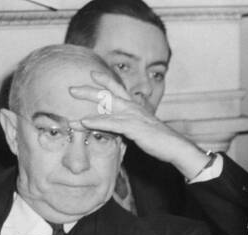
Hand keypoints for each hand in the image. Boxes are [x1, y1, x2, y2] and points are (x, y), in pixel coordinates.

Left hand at [73, 70, 209, 179]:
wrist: (176, 147)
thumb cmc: (162, 141)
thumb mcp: (145, 130)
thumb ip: (131, 126)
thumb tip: (123, 129)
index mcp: (136, 107)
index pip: (119, 89)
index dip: (106, 80)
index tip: (93, 74)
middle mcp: (133, 108)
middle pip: (108, 94)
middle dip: (89, 91)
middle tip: (71, 89)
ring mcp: (133, 116)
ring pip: (106, 107)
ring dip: (87, 109)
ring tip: (70, 116)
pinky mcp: (133, 128)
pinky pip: (111, 123)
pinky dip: (96, 122)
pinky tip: (84, 123)